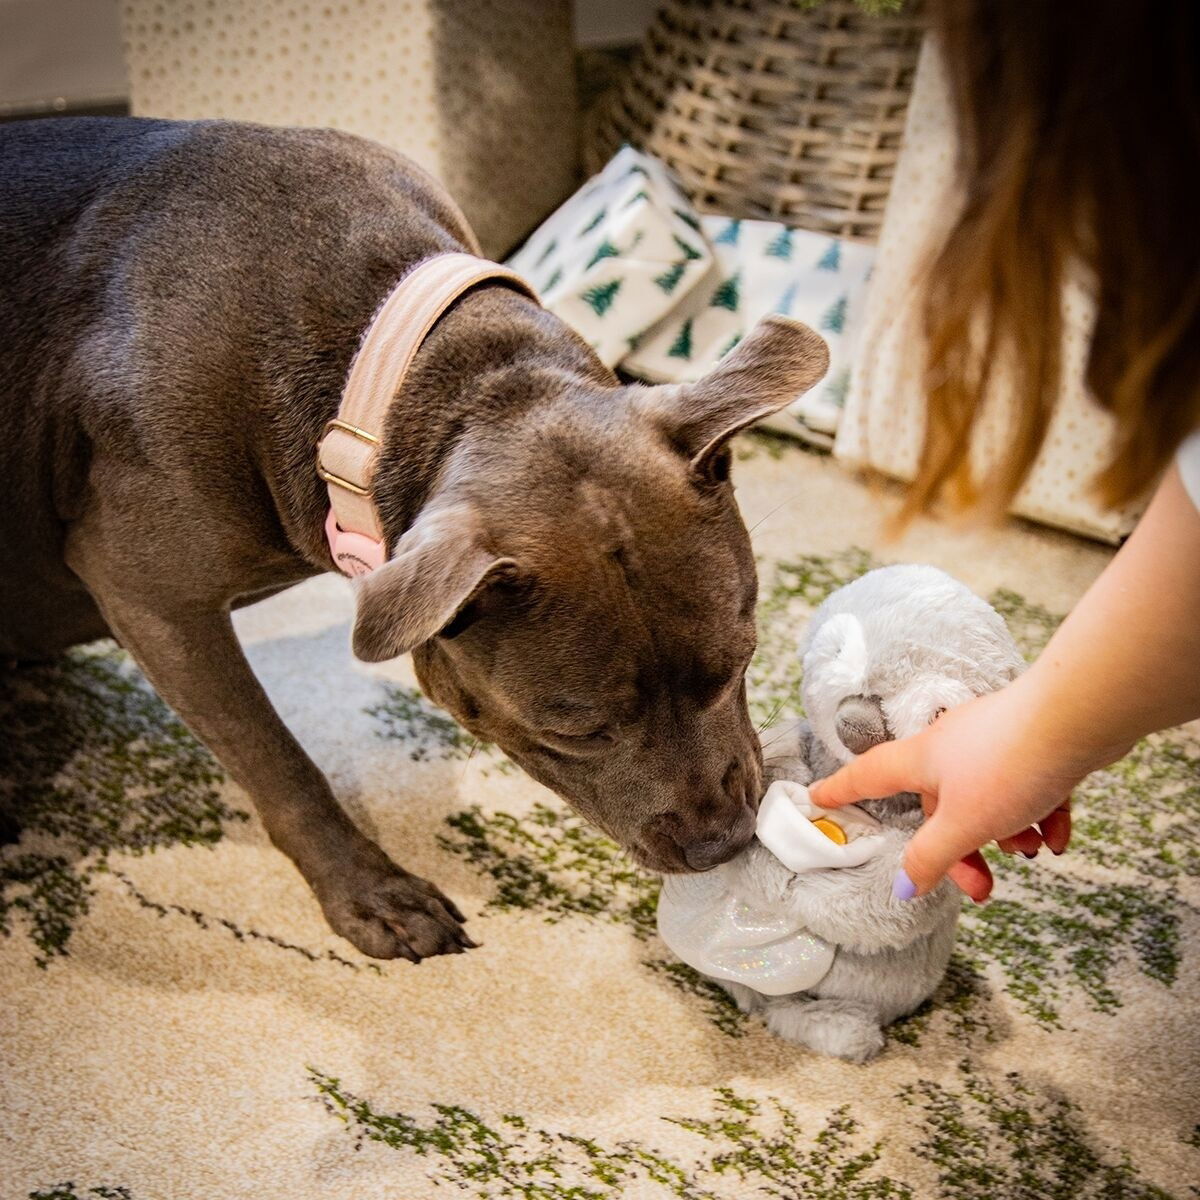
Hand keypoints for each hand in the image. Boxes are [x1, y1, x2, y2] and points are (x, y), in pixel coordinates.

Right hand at [807, 682, 1083, 902]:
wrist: (1077, 719)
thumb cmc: (1008, 766)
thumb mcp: (963, 824)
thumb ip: (932, 857)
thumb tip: (906, 886)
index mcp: (920, 760)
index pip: (867, 777)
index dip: (841, 791)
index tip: (817, 797)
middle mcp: (949, 747)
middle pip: (939, 805)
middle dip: (961, 849)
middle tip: (982, 887)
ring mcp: (990, 741)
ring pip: (986, 798)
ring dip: (1005, 833)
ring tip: (1031, 850)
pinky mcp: (1031, 742)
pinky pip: (1025, 786)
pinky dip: (1037, 814)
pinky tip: (1055, 835)